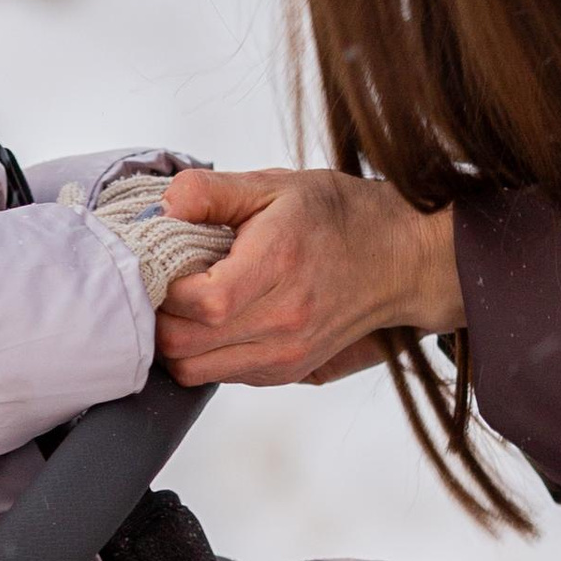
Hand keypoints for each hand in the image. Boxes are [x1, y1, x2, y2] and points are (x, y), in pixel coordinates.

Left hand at [151, 166, 462, 387]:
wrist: (401, 258)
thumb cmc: (339, 217)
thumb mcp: (275, 185)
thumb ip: (211, 191)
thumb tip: (162, 208)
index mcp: (276, 266)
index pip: (195, 302)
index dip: (163, 285)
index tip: (164, 261)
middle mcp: (282, 321)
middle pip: (182, 346)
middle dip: (160, 315)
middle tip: (166, 283)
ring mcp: (286, 353)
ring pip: (194, 371)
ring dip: (178, 340)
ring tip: (189, 303)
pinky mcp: (287, 371)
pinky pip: (220, 376)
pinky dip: (204, 353)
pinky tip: (217, 320)